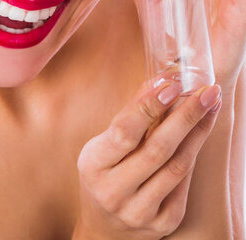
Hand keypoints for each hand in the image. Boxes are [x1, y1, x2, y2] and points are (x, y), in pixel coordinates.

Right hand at [74, 76, 221, 239]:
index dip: (149, 107)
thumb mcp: (105, 142)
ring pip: (177, 167)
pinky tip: (200, 133)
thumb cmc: (105, 171)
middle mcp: (113, 192)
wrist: (105, 227)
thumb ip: (131, 114)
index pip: (124, 132)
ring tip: (211, 105)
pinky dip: (193, 155)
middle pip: (158, 149)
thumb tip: (162, 80)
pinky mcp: (161, 224)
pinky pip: (183, 185)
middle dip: (186, 116)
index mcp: (93, 166)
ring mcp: (138, 213)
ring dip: (198, 132)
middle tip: (207, 91)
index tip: (172, 84)